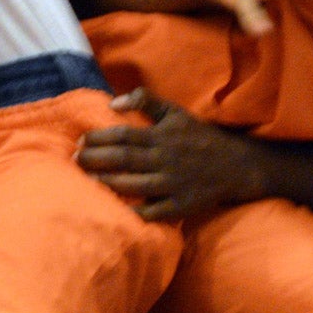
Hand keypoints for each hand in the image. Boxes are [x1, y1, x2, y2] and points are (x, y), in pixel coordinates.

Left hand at [78, 91, 270, 222]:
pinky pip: (153, 211)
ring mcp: (173, 184)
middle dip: (95, 160)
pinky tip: (115, 209)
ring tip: (86, 181)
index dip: (99, 138)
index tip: (80, 141)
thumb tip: (112, 102)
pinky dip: (135, 211)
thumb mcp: (176, 112)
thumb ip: (145, 101)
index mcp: (163, 136)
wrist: (238, 166)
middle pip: (123, 159)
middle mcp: (165, 159)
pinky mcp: (181, 205)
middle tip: (74, 161)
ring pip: (134, 185)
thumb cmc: (200, 137)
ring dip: (107, 183)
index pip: (124, 135)